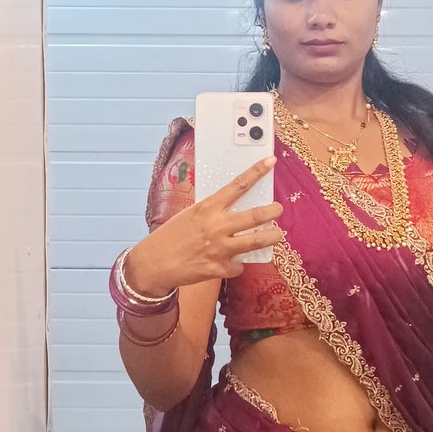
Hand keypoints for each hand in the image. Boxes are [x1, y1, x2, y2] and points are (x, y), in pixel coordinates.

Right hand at [126, 157, 282, 294]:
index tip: (270, 162)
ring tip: (277, 235)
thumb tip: (233, 207)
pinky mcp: (218, 269)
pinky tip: (233, 262)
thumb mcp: (190, 214)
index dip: (257, 171)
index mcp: (208, 208)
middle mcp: (216, 226)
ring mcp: (219, 249)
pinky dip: (238, 264)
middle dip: (272, 211)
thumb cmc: (171, 236)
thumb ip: (212, 211)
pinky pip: (238, 266)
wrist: (154, 262)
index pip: (238, 185)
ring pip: (255, 242)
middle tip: (278, 209)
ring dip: (271, 238)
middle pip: (254, 215)